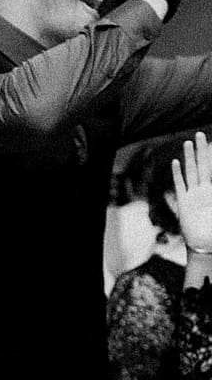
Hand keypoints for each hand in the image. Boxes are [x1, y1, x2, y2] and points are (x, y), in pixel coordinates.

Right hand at [172, 131, 211, 254]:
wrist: (204, 245)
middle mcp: (203, 191)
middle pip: (202, 165)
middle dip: (202, 150)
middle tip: (201, 134)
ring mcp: (192, 196)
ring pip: (191, 171)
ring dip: (190, 157)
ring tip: (189, 142)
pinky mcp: (184, 203)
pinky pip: (180, 185)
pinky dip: (178, 174)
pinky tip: (176, 162)